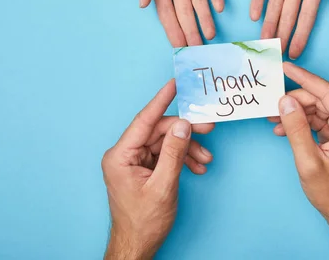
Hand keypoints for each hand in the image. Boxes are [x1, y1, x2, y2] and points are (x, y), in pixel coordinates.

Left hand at [102, 80, 213, 259]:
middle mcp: (124, 155)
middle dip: (185, 132)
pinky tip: (197, 166)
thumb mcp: (163, 186)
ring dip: (187, 148)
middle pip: (158, 131)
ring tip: (206, 158)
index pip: (144, 120)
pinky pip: (165, 154)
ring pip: (165, 142)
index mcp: (120, 156)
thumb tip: (183, 125)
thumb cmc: (144, 222)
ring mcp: (134, 161)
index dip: (161, 101)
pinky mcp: (143, 168)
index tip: (174, 84)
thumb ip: (173, 153)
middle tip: (208, 128)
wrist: (137, 245)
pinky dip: (182, 158)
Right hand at [270, 63, 328, 258]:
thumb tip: (286, 101)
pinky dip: (303, 122)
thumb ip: (296, 129)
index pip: (327, 92)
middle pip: (321, 99)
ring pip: (318, 108)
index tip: (286, 67)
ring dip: (296, 112)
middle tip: (271, 105)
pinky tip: (284, 128)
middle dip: (295, 101)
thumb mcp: (309, 161)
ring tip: (274, 119)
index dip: (304, 78)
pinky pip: (321, 119)